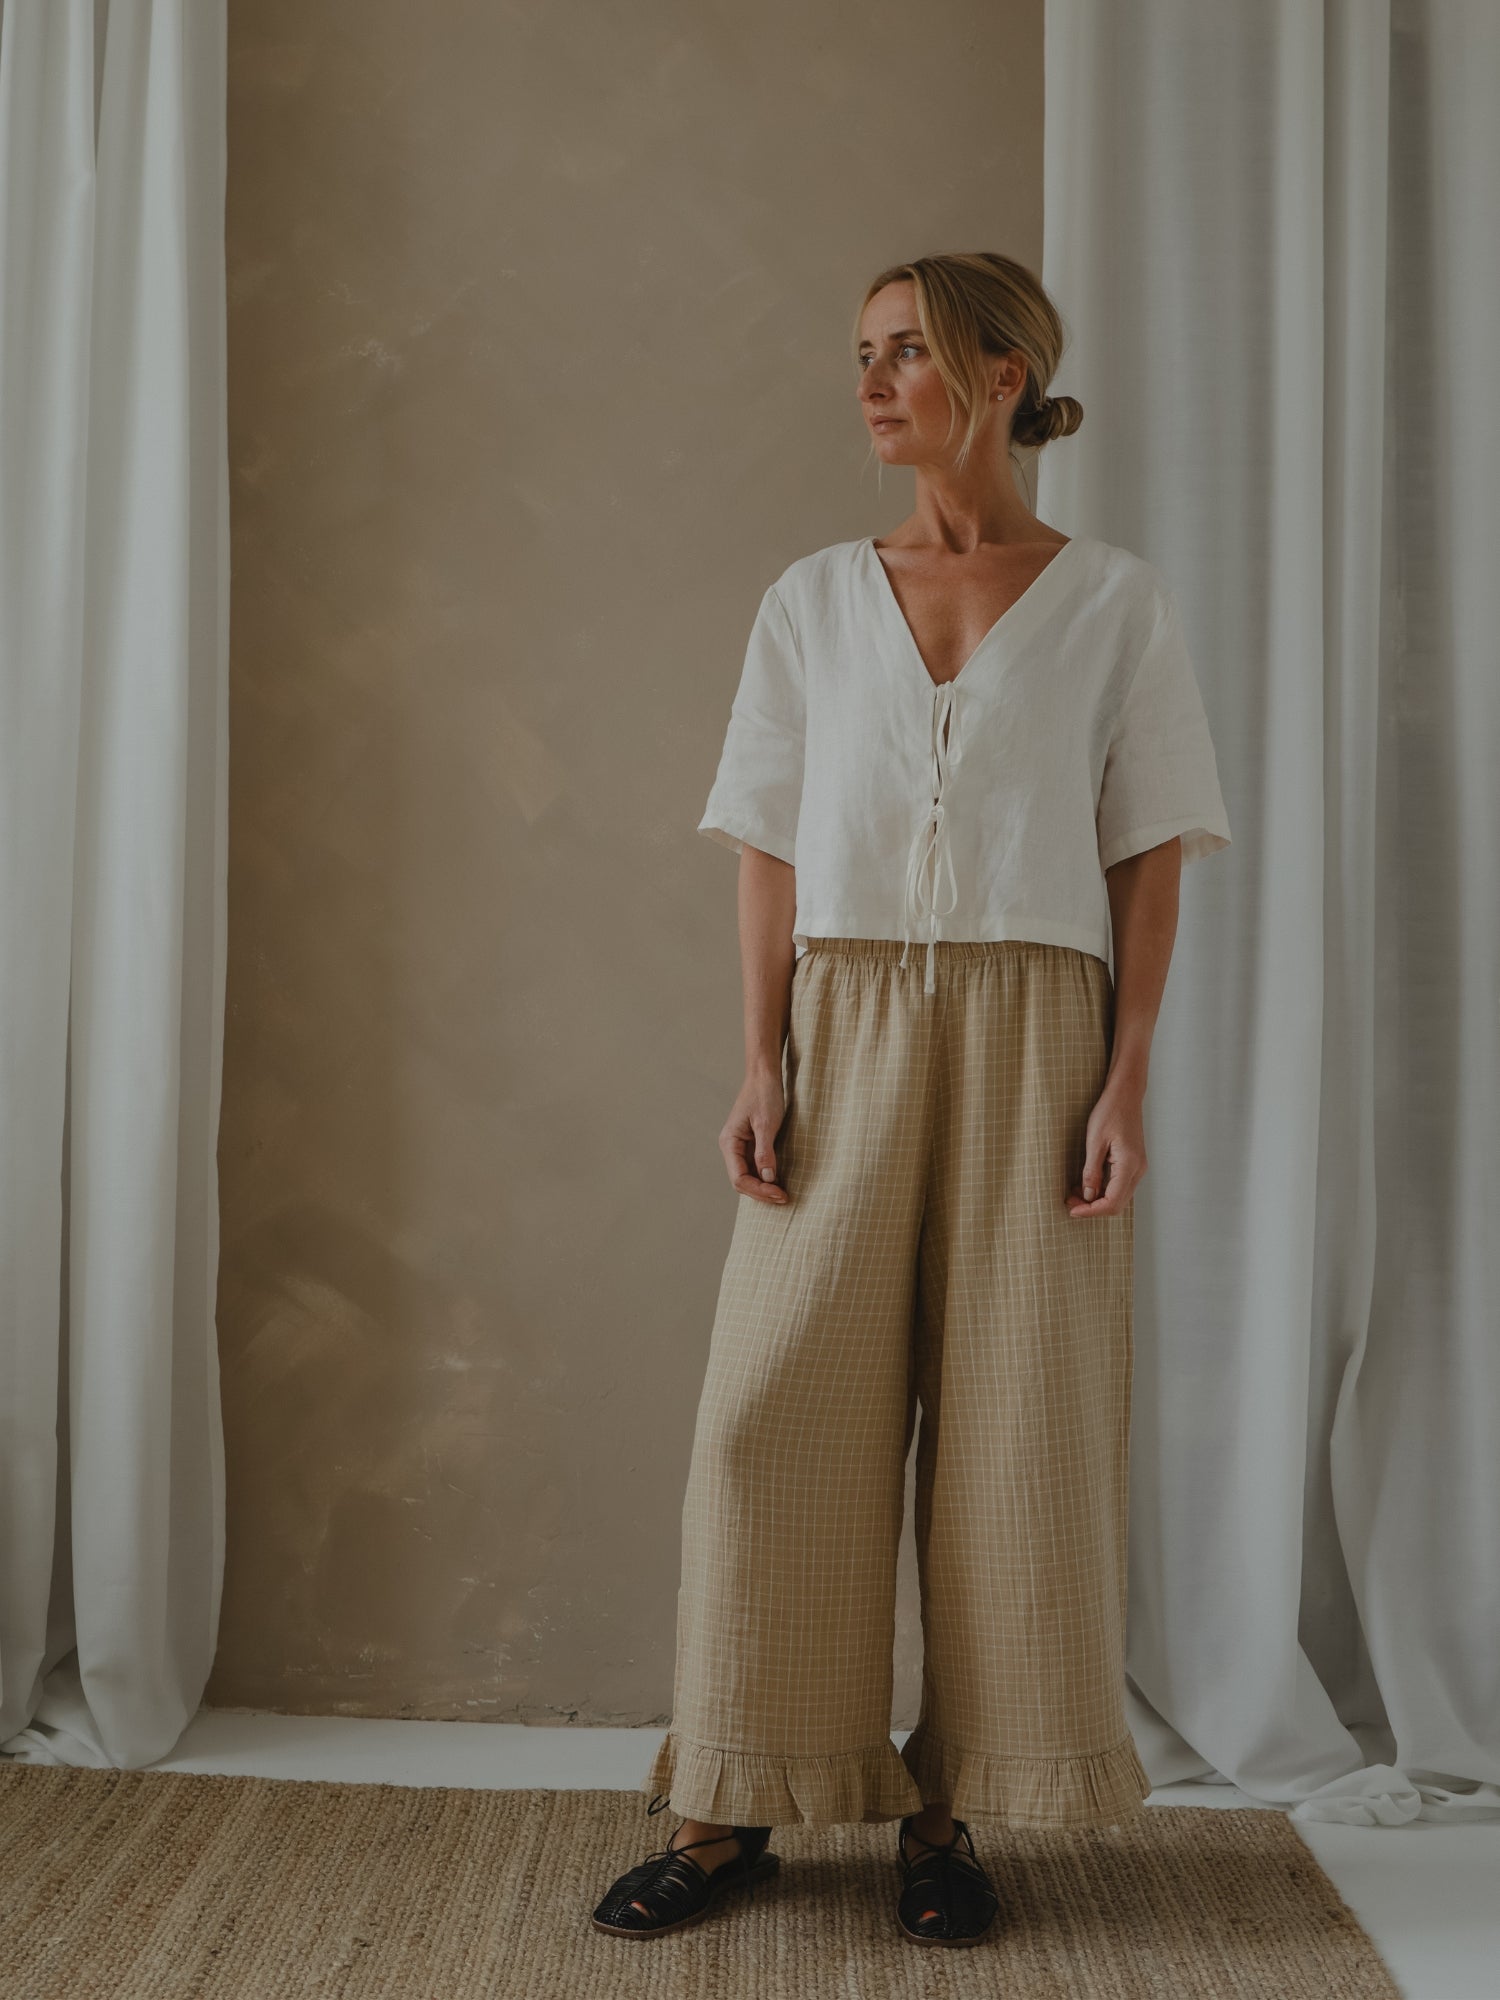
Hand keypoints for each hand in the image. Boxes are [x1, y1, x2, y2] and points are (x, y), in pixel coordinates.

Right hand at [720, 1070, 790, 1202]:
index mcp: (729, 1143)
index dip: (758, 1190)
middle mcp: (731, 1147)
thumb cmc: (764, 1095)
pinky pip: (755, 1166)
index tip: (779, 1194)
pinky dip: (766, 1177)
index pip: (739, 1178)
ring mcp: (740, 1146)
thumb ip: (764, 1151)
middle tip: (784, 1198)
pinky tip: (778, 1181)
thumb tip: (767, 1178)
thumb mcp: (766, 1124)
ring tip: (782, 1194)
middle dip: (761, 1192)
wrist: (764, 1076)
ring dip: (763, 1187)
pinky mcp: (750, 1143)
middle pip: (742, 1181)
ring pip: (748, 1176)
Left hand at [1066, 1080, 1145, 1217]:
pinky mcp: (1133, 1163)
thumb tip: (1088, 1196)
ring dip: (1097, 1200)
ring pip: (1118, 1196)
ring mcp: (1138, 1167)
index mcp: (1129, 1165)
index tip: (1072, 1210)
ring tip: (1074, 1194)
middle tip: (1069, 1203)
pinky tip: (1086, 1184)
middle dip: (1092, 1208)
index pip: (1112, 1202)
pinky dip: (1103, 1190)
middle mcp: (1138, 1170)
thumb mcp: (1095, 1141)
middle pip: (1117, 1204)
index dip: (1091, 1211)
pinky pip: (1119, 1185)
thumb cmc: (1109, 1112)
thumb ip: (1092, 1171)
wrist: (1125, 1095)